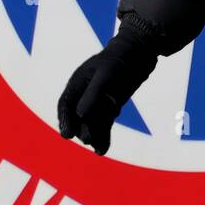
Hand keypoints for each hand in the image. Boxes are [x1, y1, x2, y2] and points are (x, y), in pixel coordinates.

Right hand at [57, 30, 157, 155]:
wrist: (139, 54)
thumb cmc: (119, 59)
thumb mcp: (106, 74)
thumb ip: (93, 94)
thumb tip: (80, 115)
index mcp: (78, 82)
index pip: (66, 105)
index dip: (65, 120)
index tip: (67, 135)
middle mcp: (84, 94)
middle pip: (79, 117)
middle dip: (82, 129)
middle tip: (88, 139)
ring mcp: (97, 102)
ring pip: (92, 123)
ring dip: (94, 136)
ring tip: (99, 149)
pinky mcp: (110, 108)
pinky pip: (104, 124)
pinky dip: (103, 136)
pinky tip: (102, 149)